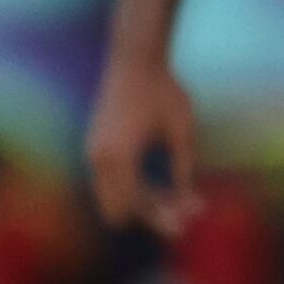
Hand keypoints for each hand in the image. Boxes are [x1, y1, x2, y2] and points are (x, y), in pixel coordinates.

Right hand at [85, 51, 200, 236]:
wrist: (134, 60)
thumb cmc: (162, 91)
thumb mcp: (182, 131)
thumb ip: (183, 169)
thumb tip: (190, 203)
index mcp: (119, 157)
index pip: (136, 204)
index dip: (162, 217)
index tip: (188, 223)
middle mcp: (98, 159)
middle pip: (120, 209)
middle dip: (151, 214)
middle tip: (186, 211)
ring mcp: (93, 153)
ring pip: (114, 198)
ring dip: (144, 203)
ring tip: (181, 197)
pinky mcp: (96, 148)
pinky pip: (112, 183)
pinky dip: (134, 189)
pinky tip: (164, 186)